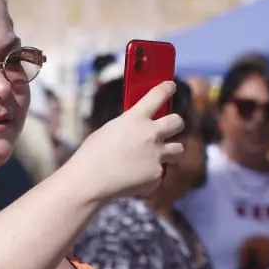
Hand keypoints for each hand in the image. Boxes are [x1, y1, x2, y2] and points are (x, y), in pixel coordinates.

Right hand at [73, 81, 184, 201]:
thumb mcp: (110, 130)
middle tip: (171, 126)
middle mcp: (150, 134)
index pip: (158, 95)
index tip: (170, 86)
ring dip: (170, 151)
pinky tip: (135, 177)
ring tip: (155, 156)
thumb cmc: (92, 155)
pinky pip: (161, 172)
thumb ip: (130, 126)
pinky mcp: (157, 175)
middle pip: (178, 122)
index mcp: (135, 118)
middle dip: (176, 123)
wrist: (90, 181)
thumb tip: (142, 128)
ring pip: (179, 149)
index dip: (166, 88)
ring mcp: (156, 155)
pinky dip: (151, 174)